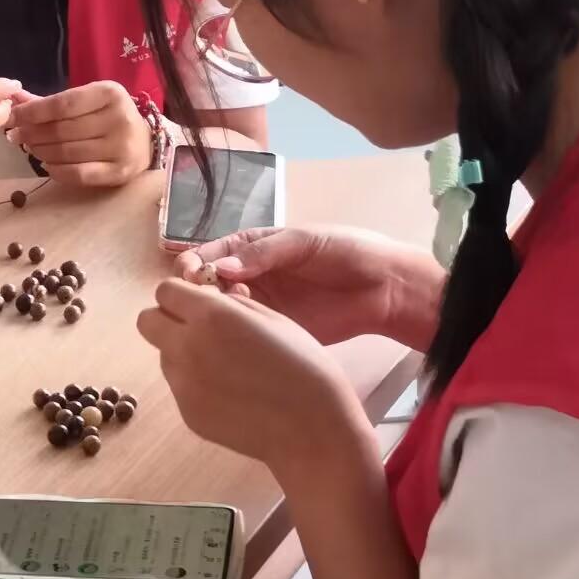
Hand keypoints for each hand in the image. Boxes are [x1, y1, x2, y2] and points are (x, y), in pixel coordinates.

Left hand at [5, 82, 150, 187]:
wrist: (146, 142)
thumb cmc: (108, 116)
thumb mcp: (86, 100)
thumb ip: (49, 101)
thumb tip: (12, 98)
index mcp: (109, 93)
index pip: (62, 104)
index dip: (31, 112)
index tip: (10, 117)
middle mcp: (118, 119)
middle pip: (61, 129)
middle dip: (32, 133)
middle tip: (16, 136)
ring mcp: (121, 147)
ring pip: (67, 152)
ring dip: (41, 151)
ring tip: (30, 148)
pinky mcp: (119, 172)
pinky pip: (79, 174)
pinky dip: (57, 171)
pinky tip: (47, 165)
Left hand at [141, 279, 415, 578]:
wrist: (312, 431)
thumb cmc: (304, 368)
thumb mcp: (274, 319)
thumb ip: (232, 304)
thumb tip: (209, 294)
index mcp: (211, 317)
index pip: (165, 290)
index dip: (181, 293)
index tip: (199, 302)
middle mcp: (187, 347)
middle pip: (147, 320)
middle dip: (167, 318)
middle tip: (198, 328)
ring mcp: (183, 384)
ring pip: (163, 354)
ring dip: (181, 351)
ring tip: (224, 365)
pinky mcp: (187, 413)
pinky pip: (179, 386)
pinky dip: (195, 383)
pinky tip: (230, 392)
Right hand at [175, 225, 444, 350]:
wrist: (385, 288)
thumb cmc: (346, 252)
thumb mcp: (304, 241)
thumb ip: (264, 252)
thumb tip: (222, 268)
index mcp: (250, 248)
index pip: (209, 254)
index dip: (195, 265)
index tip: (193, 276)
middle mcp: (249, 277)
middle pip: (207, 286)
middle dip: (198, 293)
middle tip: (208, 302)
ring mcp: (260, 307)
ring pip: (221, 313)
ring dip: (215, 316)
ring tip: (229, 318)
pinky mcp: (274, 332)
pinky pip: (245, 335)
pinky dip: (234, 336)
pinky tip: (238, 337)